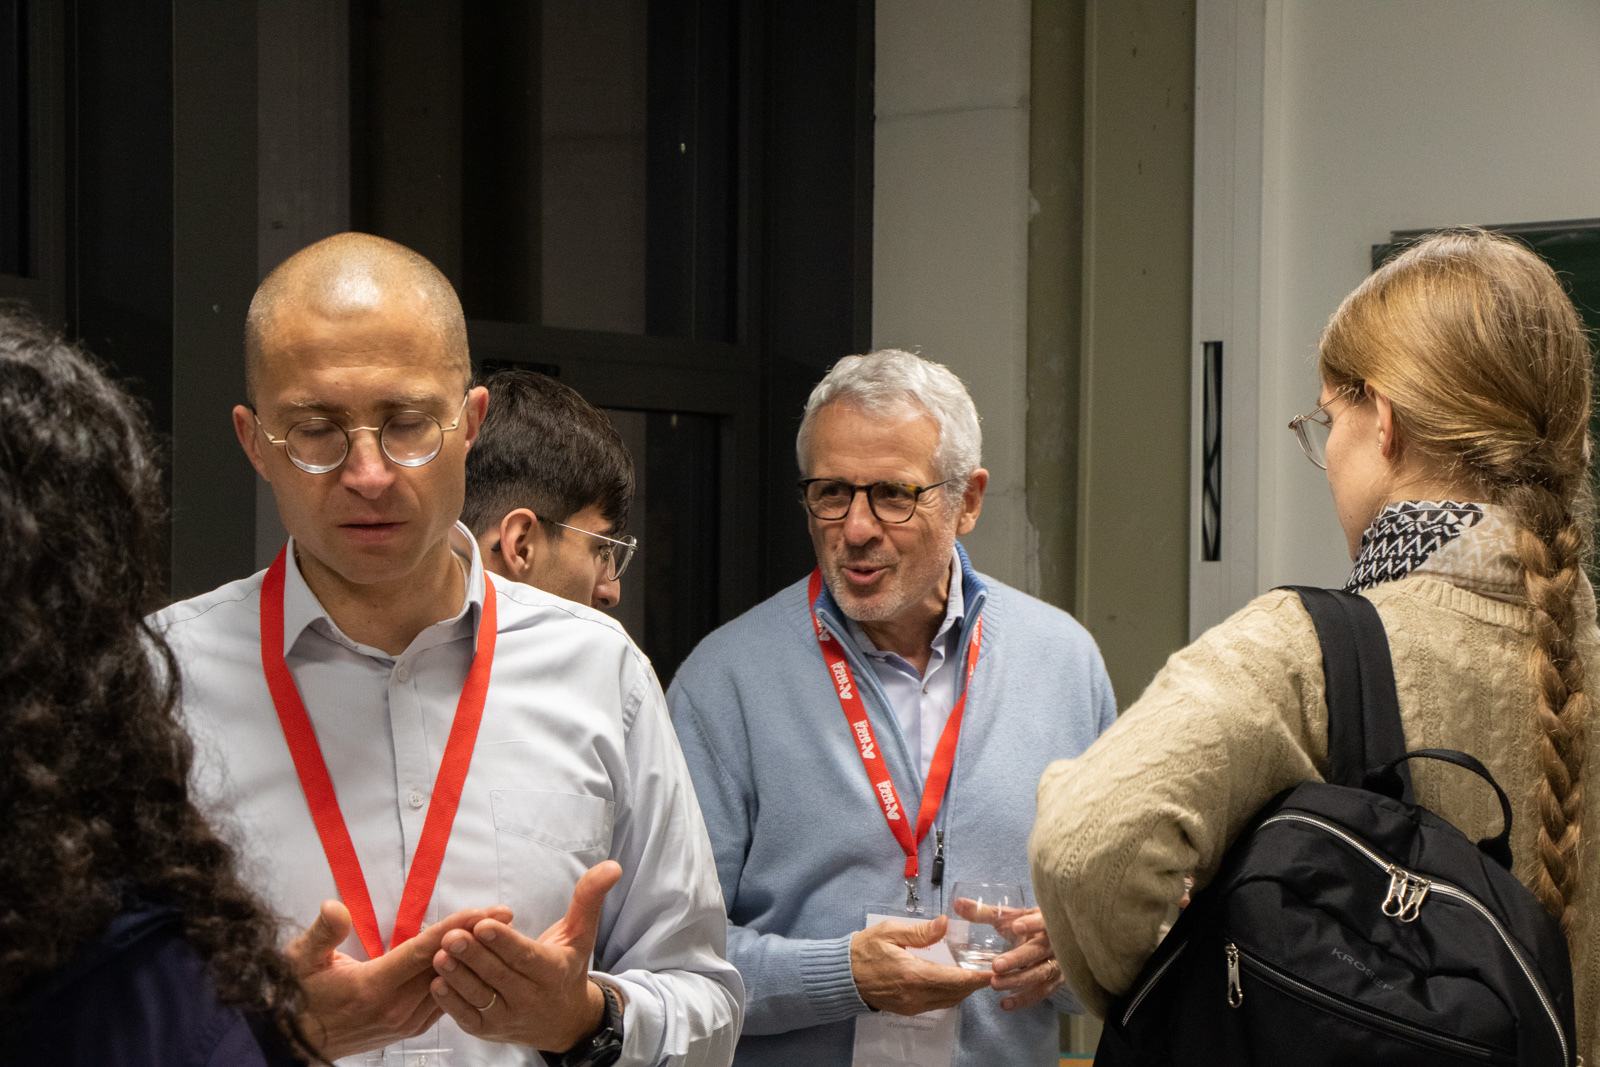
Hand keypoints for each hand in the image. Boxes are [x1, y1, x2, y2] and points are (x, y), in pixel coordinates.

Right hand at [288, 899, 513, 1059]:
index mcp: (373, 987)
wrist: (293, 1040)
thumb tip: (335, 908)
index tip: (481, 911)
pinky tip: (476, 959)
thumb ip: (322, 933)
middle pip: (445, 966)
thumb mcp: (300, 959)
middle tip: (504, 914)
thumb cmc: (298, 994)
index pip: (423, 952)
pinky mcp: (409, 1027)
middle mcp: (395, 1008)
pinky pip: (443, 999)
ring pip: (449, 984)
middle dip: (476, 938)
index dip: (454, 929)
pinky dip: (461, 977)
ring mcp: (405, 1021)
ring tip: (499, 931)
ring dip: (474, 958)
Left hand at [430, 861, 622, 1051]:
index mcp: (553, 972)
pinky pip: (467, 1017)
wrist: (564, 1021)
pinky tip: (437, 982)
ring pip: (480, 997)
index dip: (505, 942)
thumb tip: (612, 865)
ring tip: (440, 954)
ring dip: (458, 976)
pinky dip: (451, 1002)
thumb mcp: (581, 934)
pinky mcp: (488, 1030)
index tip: (484, 924)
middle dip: (474, 955)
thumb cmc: (567, 968)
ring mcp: (508, 1019)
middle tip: (452, 935)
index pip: (526, 957)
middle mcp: (531, 999)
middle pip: (499, 976)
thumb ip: (589, 898)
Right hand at [850, 915, 990, 1015]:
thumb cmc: (864, 950)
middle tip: (991, 970)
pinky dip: (950, 994)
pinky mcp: (908, 1009)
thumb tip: (945, 923)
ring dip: (964, 990)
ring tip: (976, 975)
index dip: (977, 977)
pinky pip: (937, 1004)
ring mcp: (912, 1005)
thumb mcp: (890, 932)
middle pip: (956, 993)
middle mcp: (916, 995)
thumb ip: (921, 931)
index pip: (955, 979)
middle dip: (975, 984)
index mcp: (914, 975)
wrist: (843, 976)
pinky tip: (954, 982)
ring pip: (949, 1001)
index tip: (994, 970)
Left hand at [986, 906, 1062, 1010]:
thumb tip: (957, 904)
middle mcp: (1055, 943)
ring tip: (994, 984)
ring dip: (1018, 981)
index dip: (1032, 923)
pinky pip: (1041, 992)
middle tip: (996, 966)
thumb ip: (984, 913)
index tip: (1016, 926)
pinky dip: (1023, 999)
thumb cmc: (1025, 924)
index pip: (1043, 921)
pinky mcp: (1055, 982)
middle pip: (1039, 951)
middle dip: (1018, 959)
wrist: (1048, 940)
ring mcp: (1057, 964)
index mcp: (1045, 922)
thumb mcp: (1008, 917)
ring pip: (1040, 974)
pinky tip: (1005, 1003)